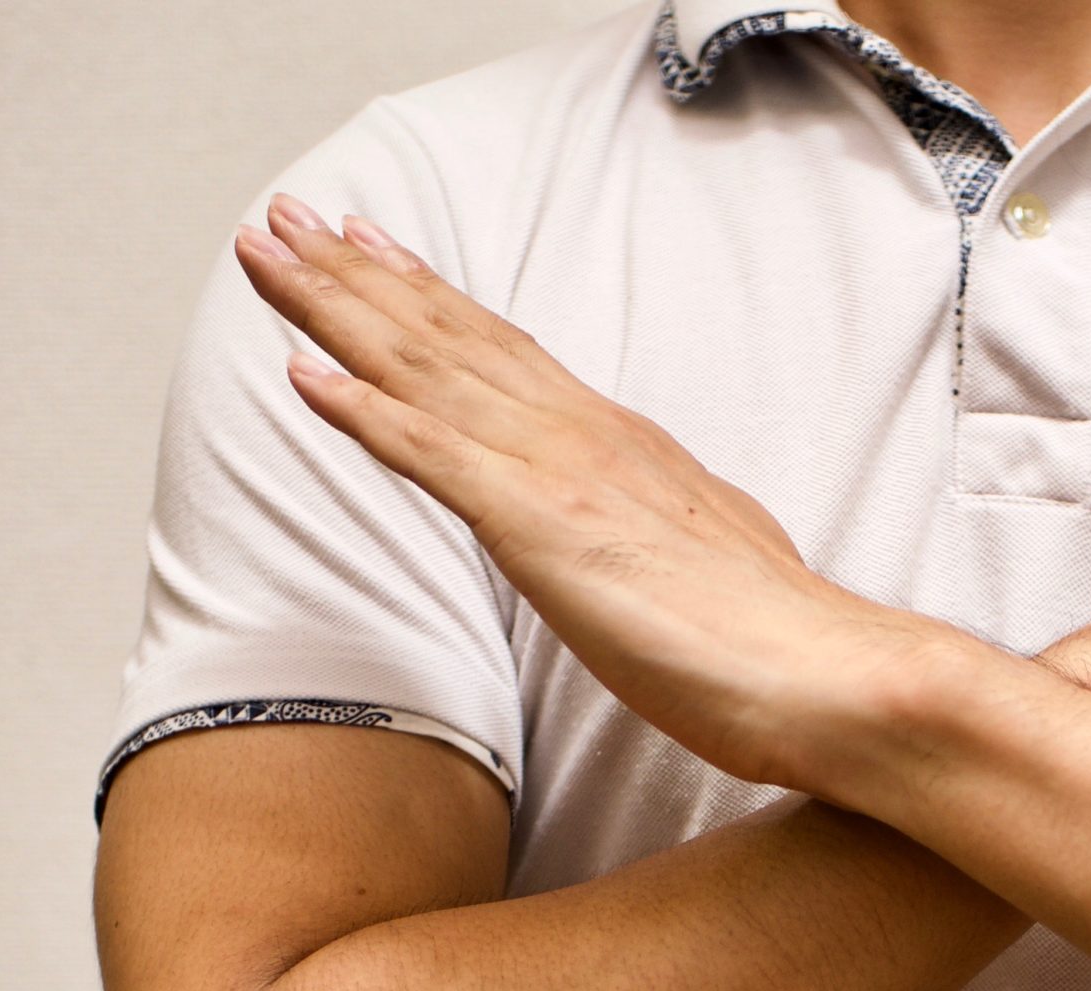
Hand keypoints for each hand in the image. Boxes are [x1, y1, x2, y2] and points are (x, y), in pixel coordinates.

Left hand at [232, 198, 971, 794]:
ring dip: (336, 310)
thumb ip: (657, 532)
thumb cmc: (773, 644)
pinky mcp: (545, 528)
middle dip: (358, 276)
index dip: (431, 299)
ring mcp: (563, 476)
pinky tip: (305, 376)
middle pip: (452, 338)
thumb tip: (641, 537)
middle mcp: (585, 439)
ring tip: (267, 255)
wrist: (823, 674)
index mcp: (622, 447)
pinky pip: (436, 457)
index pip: (508, 355)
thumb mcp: (706, 560)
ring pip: (428, 371)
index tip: (372, 251)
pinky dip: (367, 413)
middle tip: (286, 216)